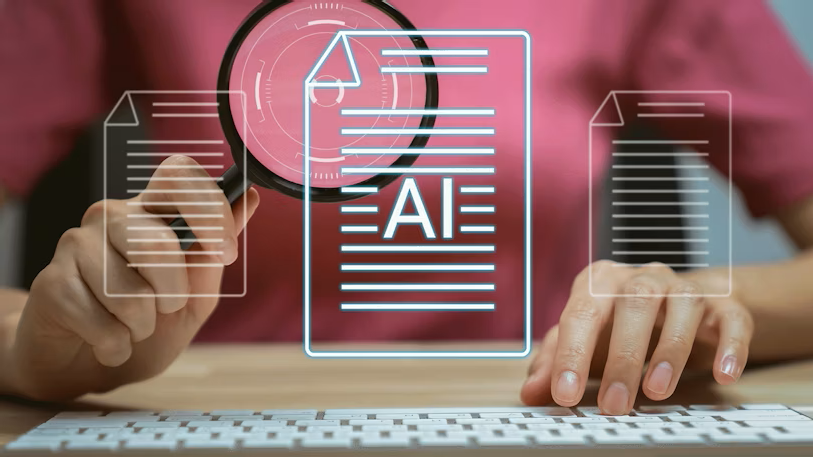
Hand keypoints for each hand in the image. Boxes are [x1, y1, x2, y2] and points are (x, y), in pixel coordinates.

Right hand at [7, 156, 259, 399]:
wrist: (89, 366)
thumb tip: (249, 197)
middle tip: (165, 308)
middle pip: (159, 243)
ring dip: (142, 326)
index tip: (226, 252)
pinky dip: (115, 346)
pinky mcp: (50, 282)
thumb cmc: (147, 325)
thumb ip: (215, 251)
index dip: (209, 210)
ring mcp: (76, 244)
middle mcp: (112, 217)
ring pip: (130, 292)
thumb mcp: (195, 295)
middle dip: (173, 293)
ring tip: (130, 327)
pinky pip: (102, 323)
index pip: (178, 175)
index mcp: (153, 213)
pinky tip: (105, 342)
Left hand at [521, 261, 752, 414]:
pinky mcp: (723, 305)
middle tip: (614, 405)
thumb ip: (556, 361)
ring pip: (680, 308)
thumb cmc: (622, 323)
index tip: (564, 393)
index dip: (571, 354)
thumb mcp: (587, 341)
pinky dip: (729, 347)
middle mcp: (642, 277)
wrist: (683, 302)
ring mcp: (685, 287)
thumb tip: (530, 390)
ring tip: (657, 390)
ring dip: (669, 351)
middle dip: (622, 358)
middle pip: (631, 306)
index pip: (581, 314)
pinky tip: (723, 375)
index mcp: (600, 282)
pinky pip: (730, 320)